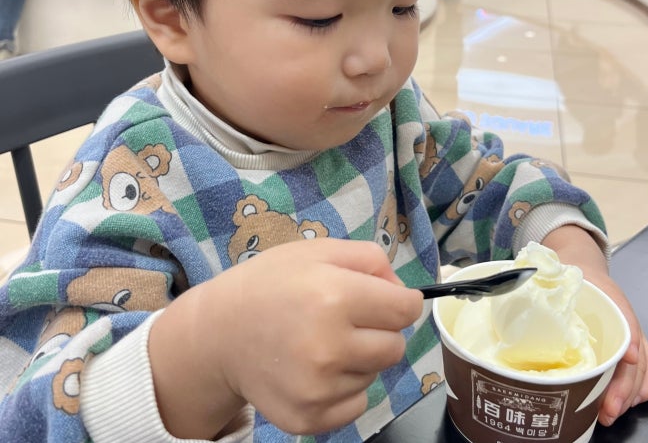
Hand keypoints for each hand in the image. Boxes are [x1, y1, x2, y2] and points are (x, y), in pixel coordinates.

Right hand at [150, 239, 422, 438]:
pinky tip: (315, 368)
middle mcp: (329, 347)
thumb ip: (370, 259)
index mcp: (335, 297)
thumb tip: (403, 290)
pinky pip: (356, 404)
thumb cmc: (271, 284)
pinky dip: (344, 388)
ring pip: (375, 374)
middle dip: (381, 330)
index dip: (401, 300)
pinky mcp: (308, 419)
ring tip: (321, 340)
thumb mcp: (317, 251)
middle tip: (348, 318)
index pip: (406, 309)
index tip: (386, 299)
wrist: (219, 333)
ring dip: (359, 358)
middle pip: (396, 346)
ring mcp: (318, 389)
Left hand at [542, 225, 647, 425]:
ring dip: (631, 394)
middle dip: (625, 387)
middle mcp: (625, 320)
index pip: (627, 322)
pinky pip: (647, 373)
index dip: (630, 342)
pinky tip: (617, 405)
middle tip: (606, 409)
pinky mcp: (628, 349)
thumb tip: (510, 285)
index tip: (628, 360)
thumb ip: (535, 279)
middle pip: (637, 357)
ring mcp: (631, 336)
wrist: (580, 264)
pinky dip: (637, 392)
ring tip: (608, 413)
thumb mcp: (554, 272)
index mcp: (608, 299)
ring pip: (647, 369)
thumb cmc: (567, 275)